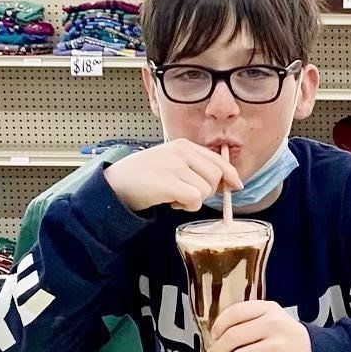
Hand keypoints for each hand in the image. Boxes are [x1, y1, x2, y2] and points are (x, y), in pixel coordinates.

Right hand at [104, 139, 241, 211]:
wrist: (113, 184)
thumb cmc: (144, 176)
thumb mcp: (171, 163)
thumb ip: (195, 166)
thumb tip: (227, 181)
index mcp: (184, 145)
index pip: (218, 159)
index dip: (231, 175)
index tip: (236, 186)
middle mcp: (181, 152)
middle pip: (216, 175)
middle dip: (209, 190)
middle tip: (190, 195)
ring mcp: (174, 166)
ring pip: (206, 189)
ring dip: (195, 200)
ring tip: (175, 197)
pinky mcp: (167, 183)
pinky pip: (195, 199)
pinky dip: (188, 206)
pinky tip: (172, 202)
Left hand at [204, 300, 313, 351]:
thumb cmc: (285, 338)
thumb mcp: (272, 319)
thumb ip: (248, 321)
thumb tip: (216, 340)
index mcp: (270, 309)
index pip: (236, 312)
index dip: (219, 325)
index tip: (214, 336)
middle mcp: (274, 324)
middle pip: (233, 337)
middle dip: (216, 351)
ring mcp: (278, 346)